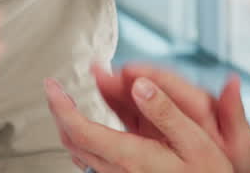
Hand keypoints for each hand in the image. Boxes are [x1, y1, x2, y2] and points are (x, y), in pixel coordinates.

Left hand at [45, 73, 249, 172]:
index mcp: (132, 157)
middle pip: (74, 141)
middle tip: (57, 89)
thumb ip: (167, 112)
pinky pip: (94, 159)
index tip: (53, 86)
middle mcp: (118, 171)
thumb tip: (141, 85)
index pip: (81, 131)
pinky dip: (86, 138)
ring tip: (69, 103)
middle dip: (62, 111)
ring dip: (72, 124)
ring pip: (81, 152)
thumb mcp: (196, 141)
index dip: (62, 107)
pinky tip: (92, 129)